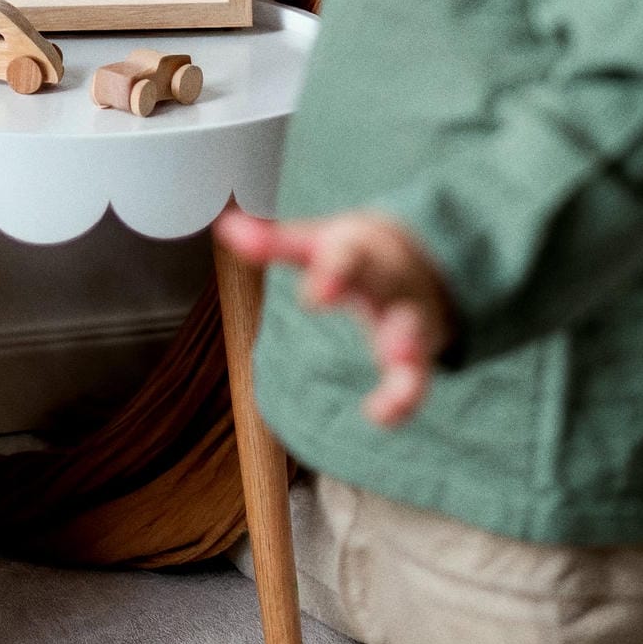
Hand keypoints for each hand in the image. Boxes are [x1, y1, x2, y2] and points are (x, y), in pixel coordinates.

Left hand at [213, 205, 455, 425]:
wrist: (416, 256)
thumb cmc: (353, 253)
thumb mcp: (314, 243)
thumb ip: (273, 242)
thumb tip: (225, 227)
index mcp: (362, 250)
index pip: (350, 256)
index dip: (333, 275)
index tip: (314, 298)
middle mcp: (391, 281)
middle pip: (392, 287)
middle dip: (384, 303)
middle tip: (387, 338)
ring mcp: (409, 317)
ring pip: (415, 334)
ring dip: (409, 347)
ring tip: (399, 359)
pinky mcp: (417, 356)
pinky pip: (416, 379)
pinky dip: (403, 398)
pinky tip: (379, 415)